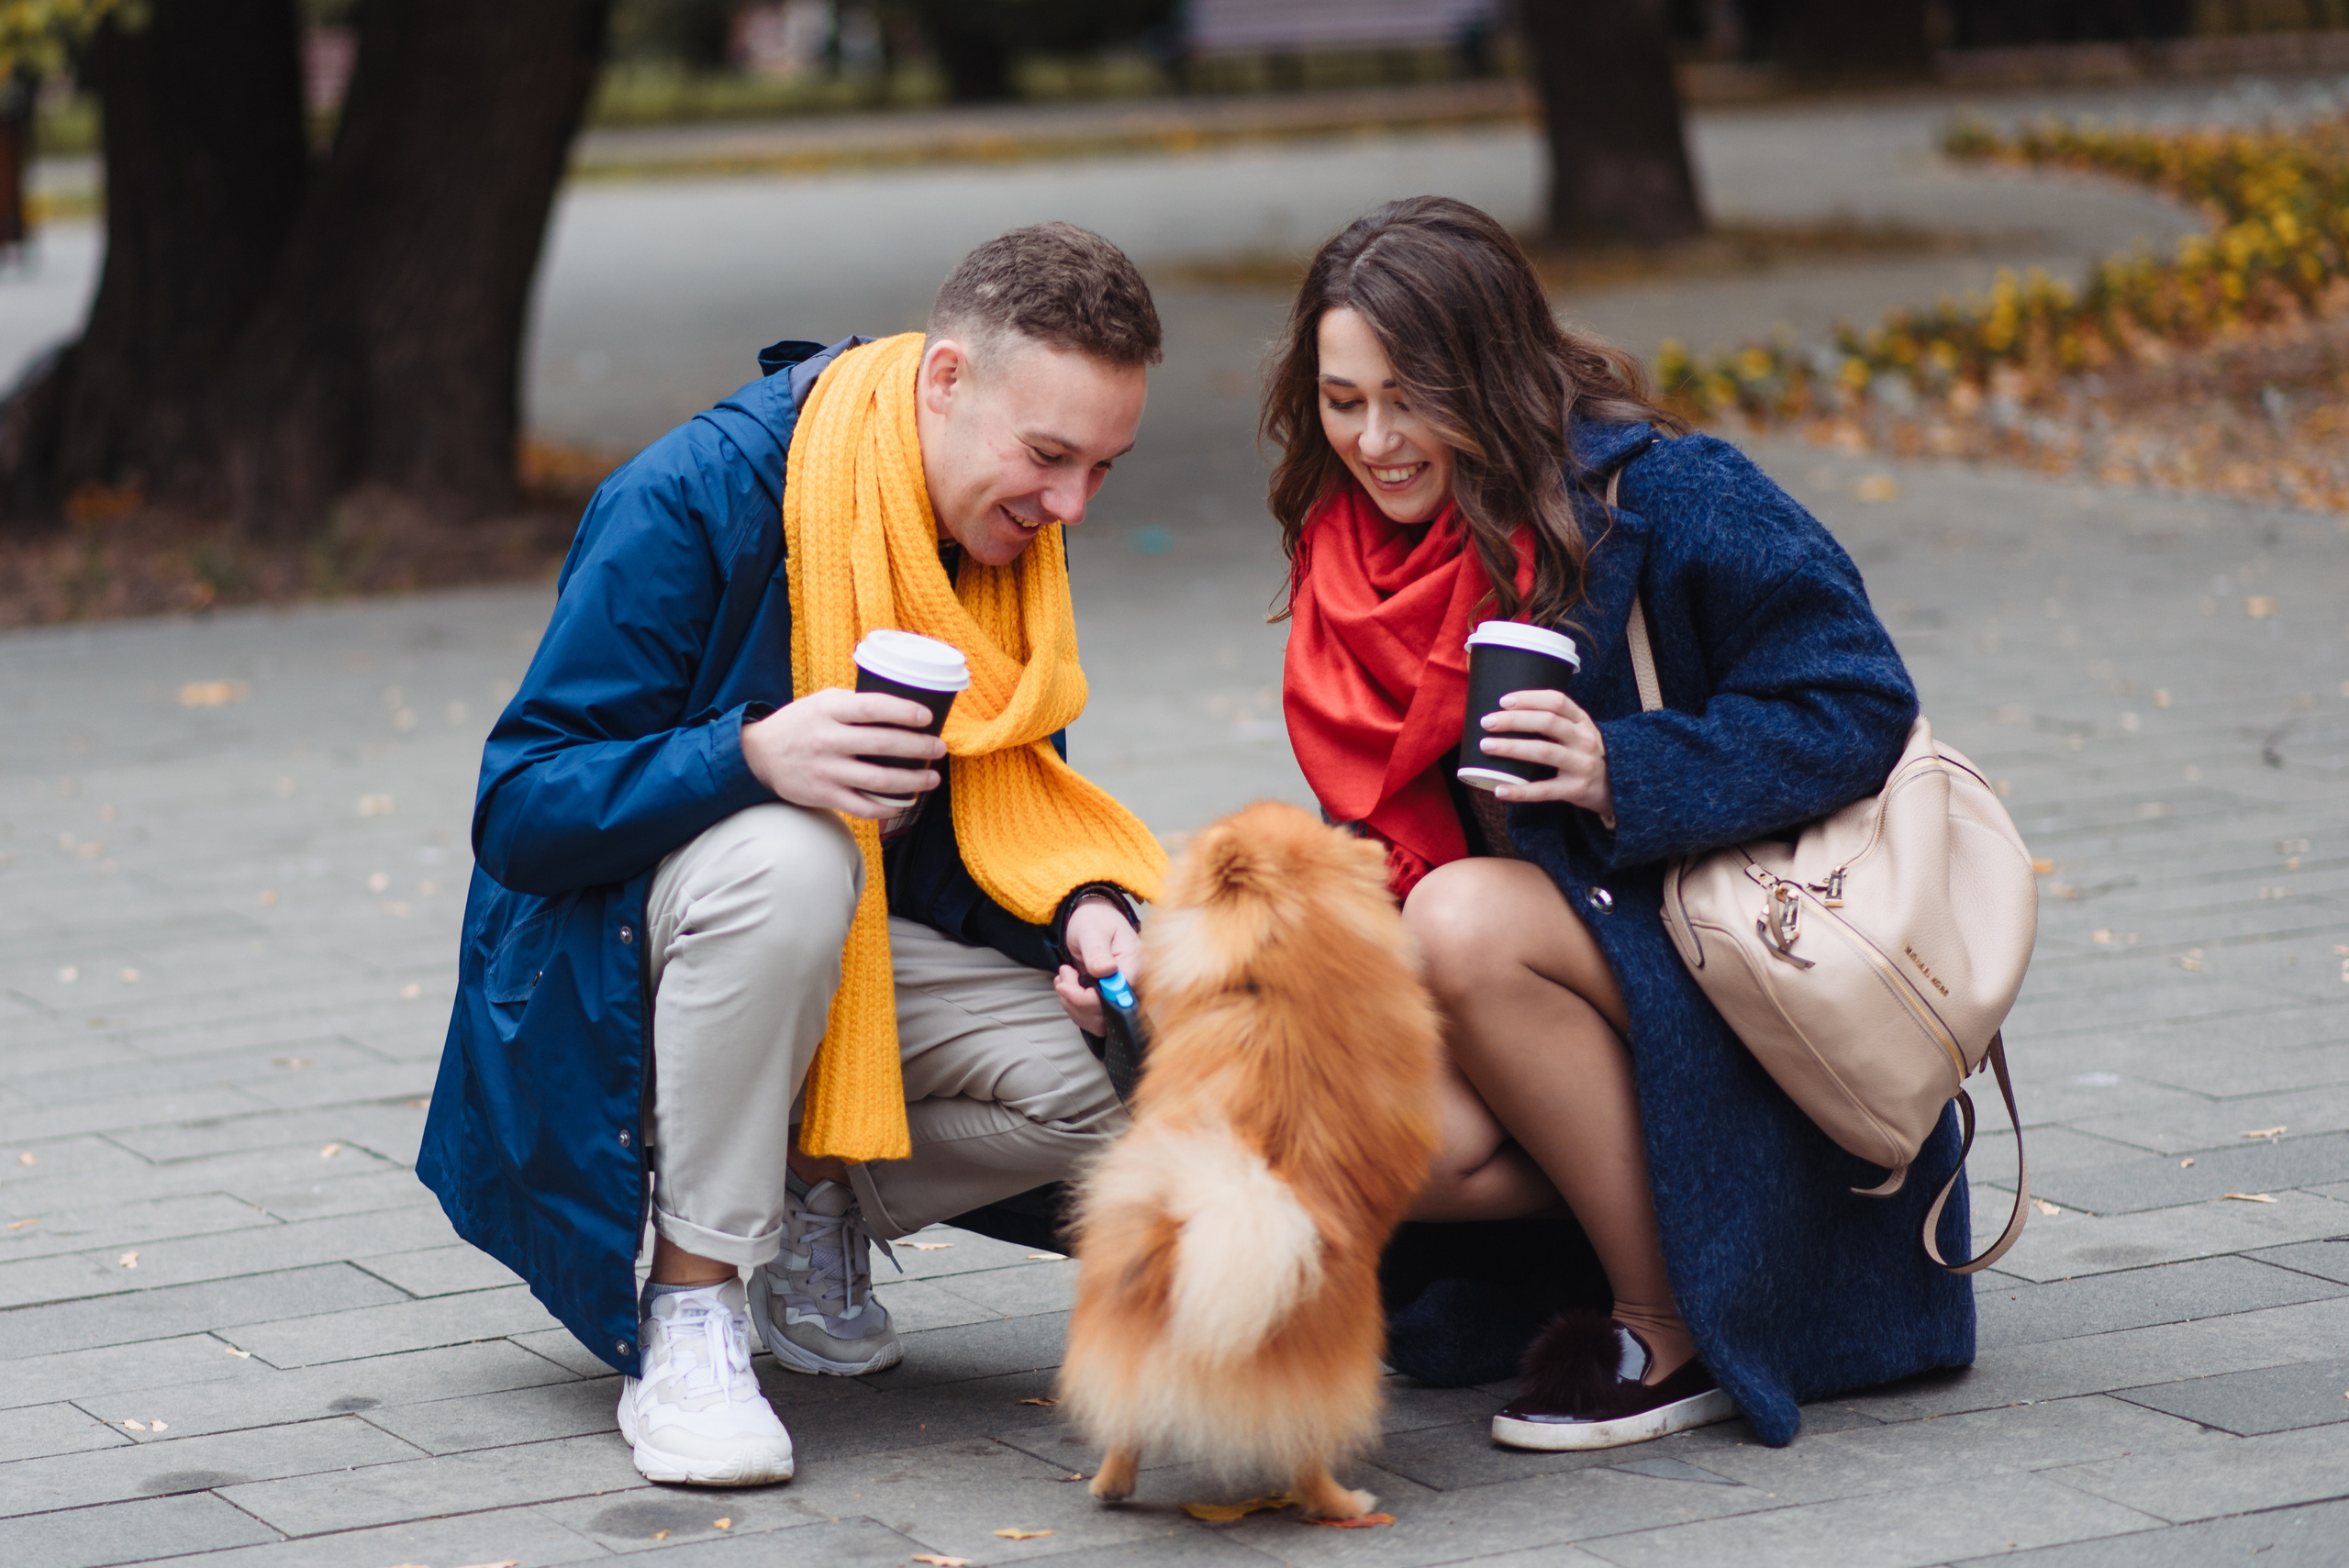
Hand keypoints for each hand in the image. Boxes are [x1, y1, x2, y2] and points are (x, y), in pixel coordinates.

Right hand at [740, 688, 945, 819]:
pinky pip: (863, 806)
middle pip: (882, 745)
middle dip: (918, 748)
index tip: (927, 717)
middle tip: (939, 749)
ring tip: (932, 778)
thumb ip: (856, 703)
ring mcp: (826, 770)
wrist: (759, 754)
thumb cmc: (802, 723)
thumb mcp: (823, 702)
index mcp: (828, 710)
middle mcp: (827, 740)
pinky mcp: (824, 795)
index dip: (904, 711)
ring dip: (912, 781)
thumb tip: (903, 706)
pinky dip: (888, 806)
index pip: (872, 708)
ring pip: (878, 780)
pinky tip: (906, 801)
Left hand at [1054, 896, 1139, 1034]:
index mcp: (1134, 964)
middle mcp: (1132, 984)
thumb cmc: (1094, 921)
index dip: (1091, 999)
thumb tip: (1106, 971)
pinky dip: (1073, 1007)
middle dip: (1077, 1002)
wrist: (1092, 921)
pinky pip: (1093, 1018)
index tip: (1067, 984)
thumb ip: (1097, 951)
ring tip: (1064, 978)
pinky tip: (1068, 986)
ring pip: (1098, 1021)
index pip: (1119, 997)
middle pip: (1108, 1015)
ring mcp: (1121, 995)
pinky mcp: (1109, 1001)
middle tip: (1064, 977)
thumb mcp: (1093, 930)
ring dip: (1072, 1005)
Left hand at [1478, 689, 1615, 822]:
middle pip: (1547, 722)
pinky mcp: (1577, 789)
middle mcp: (1585, 740)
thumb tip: (1507, 714)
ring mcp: (1582, 764)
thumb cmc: (1585, 756)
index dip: (1529, 698)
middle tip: (1486, 722)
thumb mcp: (1579, 734)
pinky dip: (1520, 791)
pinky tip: (1499, 790)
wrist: (1618, 790)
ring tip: (1486, 746)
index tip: (1503, 701)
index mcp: (1583, 722)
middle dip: (1514, 720)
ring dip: (1512, 748)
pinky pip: (1544, 790)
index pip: (1557, 701)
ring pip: (1544, 752)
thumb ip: (1555, 723)